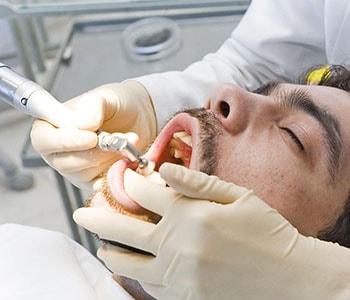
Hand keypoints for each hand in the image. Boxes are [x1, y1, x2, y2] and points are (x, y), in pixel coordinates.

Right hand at [30, 81, 156, 189]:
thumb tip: (83, 124)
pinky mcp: (95, 180)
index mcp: (52, 126)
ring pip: (84, 173)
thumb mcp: (107, 97)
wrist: (140, 118)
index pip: (43, 140)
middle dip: (94, 152)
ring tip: (129, 139)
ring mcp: (77, 168)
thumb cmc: (117, 105)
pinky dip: (116, 172)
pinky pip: (101, 184)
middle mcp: (60, 150)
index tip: (91, 137)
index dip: (64, 142)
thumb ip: (93, 105)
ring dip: (110, 157)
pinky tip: (128, 158)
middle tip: (118, 137)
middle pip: (64, 162)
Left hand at [74, 163, 349, 298]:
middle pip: (123, 229)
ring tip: (100, 243)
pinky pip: (147, 285)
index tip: (124, 177)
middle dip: (98, 217)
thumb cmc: (266, 231)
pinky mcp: (184, 296)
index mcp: (190, 215)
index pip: (145, 194)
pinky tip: (128, 267)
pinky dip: (132, 274)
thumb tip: (165, 168)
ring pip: (127, 263)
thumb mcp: (237, 196)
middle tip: (81, 212)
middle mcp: (178, 244)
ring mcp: (178, 274)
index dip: (131, 182)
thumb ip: (196, 183)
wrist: (289, 278)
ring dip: (108, 250)